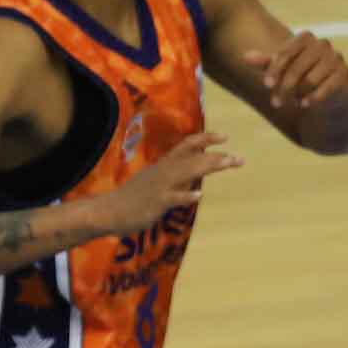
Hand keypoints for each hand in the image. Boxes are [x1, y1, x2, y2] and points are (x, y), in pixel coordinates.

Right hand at [93, 131, 236, 235]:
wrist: (108, 210)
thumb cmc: (132, 198)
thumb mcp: (155, 182)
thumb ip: (175, 177)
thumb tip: (196, 176)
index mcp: (164, 165)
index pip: (187, 145)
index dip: (206, 139)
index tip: (225, 137)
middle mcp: (164, 171)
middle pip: (193, 157)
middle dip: (217, 156)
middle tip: (239, 159)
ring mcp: (159, 186)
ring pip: (186, 171)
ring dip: (208, 166)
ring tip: (228, 163)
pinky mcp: (155, 202)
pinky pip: (172, 197)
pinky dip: (185, 195)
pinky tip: (199, 194)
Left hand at [242, 31, 347, 121]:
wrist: (328, 93)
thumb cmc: (301, 77)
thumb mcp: (282, 70)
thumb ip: (265, 63)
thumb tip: (245, 56)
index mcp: (306, 38)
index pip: (287, 51)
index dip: (275, 68)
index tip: (265, 85)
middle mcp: (323, 45)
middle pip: (298, 67)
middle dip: (284, 86)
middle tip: (275, 102)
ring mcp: (336, 58)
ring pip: (310, 80)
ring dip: (298, 94)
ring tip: (294, 101)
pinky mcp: (345, 74)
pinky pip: (327, 87)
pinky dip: (314, 98)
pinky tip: (304, 105)